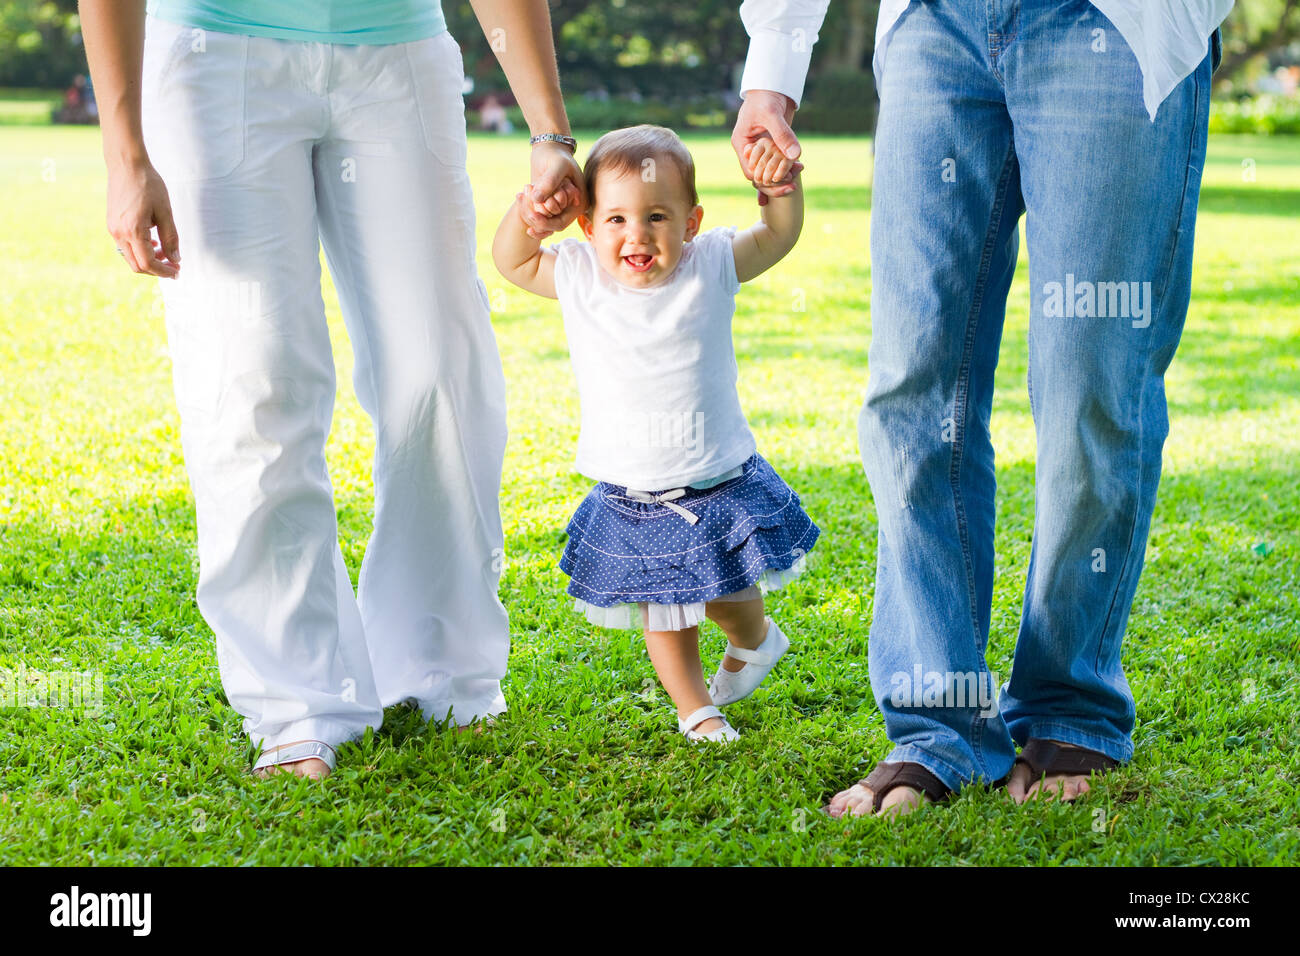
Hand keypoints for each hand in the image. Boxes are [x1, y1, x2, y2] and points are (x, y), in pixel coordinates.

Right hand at [106, 157, 179, 277]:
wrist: (126, 165)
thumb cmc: (148, 184)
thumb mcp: (165, 212)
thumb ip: (171, 238)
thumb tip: (176, 259)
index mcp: (133, 230)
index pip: (148, 263)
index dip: (164, 271)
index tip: (178, 271)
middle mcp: (119, 233)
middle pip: (137, 265)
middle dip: (157, 269)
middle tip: (174, 265)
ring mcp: (113, 229)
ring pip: (130, 257)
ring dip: (148, 261)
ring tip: (166, 253)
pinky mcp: (112, 224)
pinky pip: (125, 246)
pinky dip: (140, 250)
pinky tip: (153, 243)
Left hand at [521, 141, 584, 238]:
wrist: (550, 149)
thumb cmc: (557, 155)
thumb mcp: (557, 165)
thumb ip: (549, 182)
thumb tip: (537, 199)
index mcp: (578, 204)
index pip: (561, 223)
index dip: (545, 223)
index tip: (532, 216)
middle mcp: (569, 209)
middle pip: (549, 226)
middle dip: (534, 217)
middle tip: (521, 199)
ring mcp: (558, 208)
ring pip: (541, 223)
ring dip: (528, 214)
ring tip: (519, 196)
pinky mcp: (547, 205)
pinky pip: (536, 216)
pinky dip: (526, 210)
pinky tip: (518, 197)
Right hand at [731, 90, 800, 203]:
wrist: (772, 85)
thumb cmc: (766, 96)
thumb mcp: (772, 114)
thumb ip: (782, 134)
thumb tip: (795, 155)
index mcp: (743, 144)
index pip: (750, 172)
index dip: (765, 180)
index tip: (784, 179)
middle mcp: (751, 150)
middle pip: (759, 176)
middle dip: (776, 182)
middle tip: (793, 183)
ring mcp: (762, 149)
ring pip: (769, 171)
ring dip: (784, 174)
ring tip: (800, 169)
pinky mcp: (773, 145)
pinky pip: (778, 162)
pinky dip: (788, 167)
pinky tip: (800, 167)